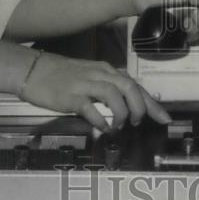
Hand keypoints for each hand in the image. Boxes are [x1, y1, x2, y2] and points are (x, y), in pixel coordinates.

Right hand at [21, 53, 169, 131]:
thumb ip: (106, 87)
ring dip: (122, 114)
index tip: (165, 118)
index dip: (152, 103)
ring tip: (119, 126)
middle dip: (140, 108)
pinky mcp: (71, 96)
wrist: (33, 70)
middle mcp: (99, 75)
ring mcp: (85, 84)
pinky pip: (91, 109)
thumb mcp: (89, 76)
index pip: (135, 85)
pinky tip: (103, 129)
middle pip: (130, 88)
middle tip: (138, 123)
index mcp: (106, 70)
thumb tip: (124, 105)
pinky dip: (101, 120)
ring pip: (115, 95)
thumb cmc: (61, 75)